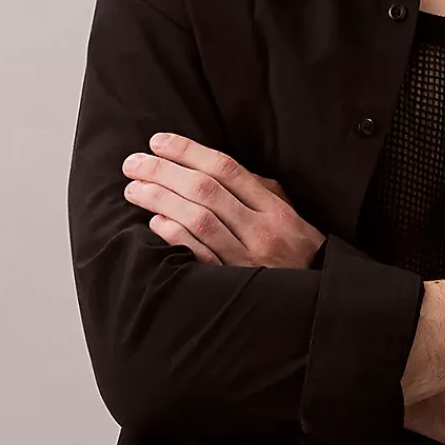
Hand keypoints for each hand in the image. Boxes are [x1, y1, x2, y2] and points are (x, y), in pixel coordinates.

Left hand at [120, 131, 325, 266]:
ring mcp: (246, 259)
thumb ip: (256, 189)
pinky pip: (198, 254)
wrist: (311, 302)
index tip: (157, 142)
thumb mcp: (286, 214)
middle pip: (205, 190)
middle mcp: (262, 231)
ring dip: (160, 200)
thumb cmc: (294, 251)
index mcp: (274, 209)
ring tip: (134, 189)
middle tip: (133, 163)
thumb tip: (211, 167)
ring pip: (198, 219)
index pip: (226, 169)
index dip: (188, 151)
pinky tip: (155, 223)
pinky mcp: (232, 283)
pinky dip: (174, 235)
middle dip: (164, 172)